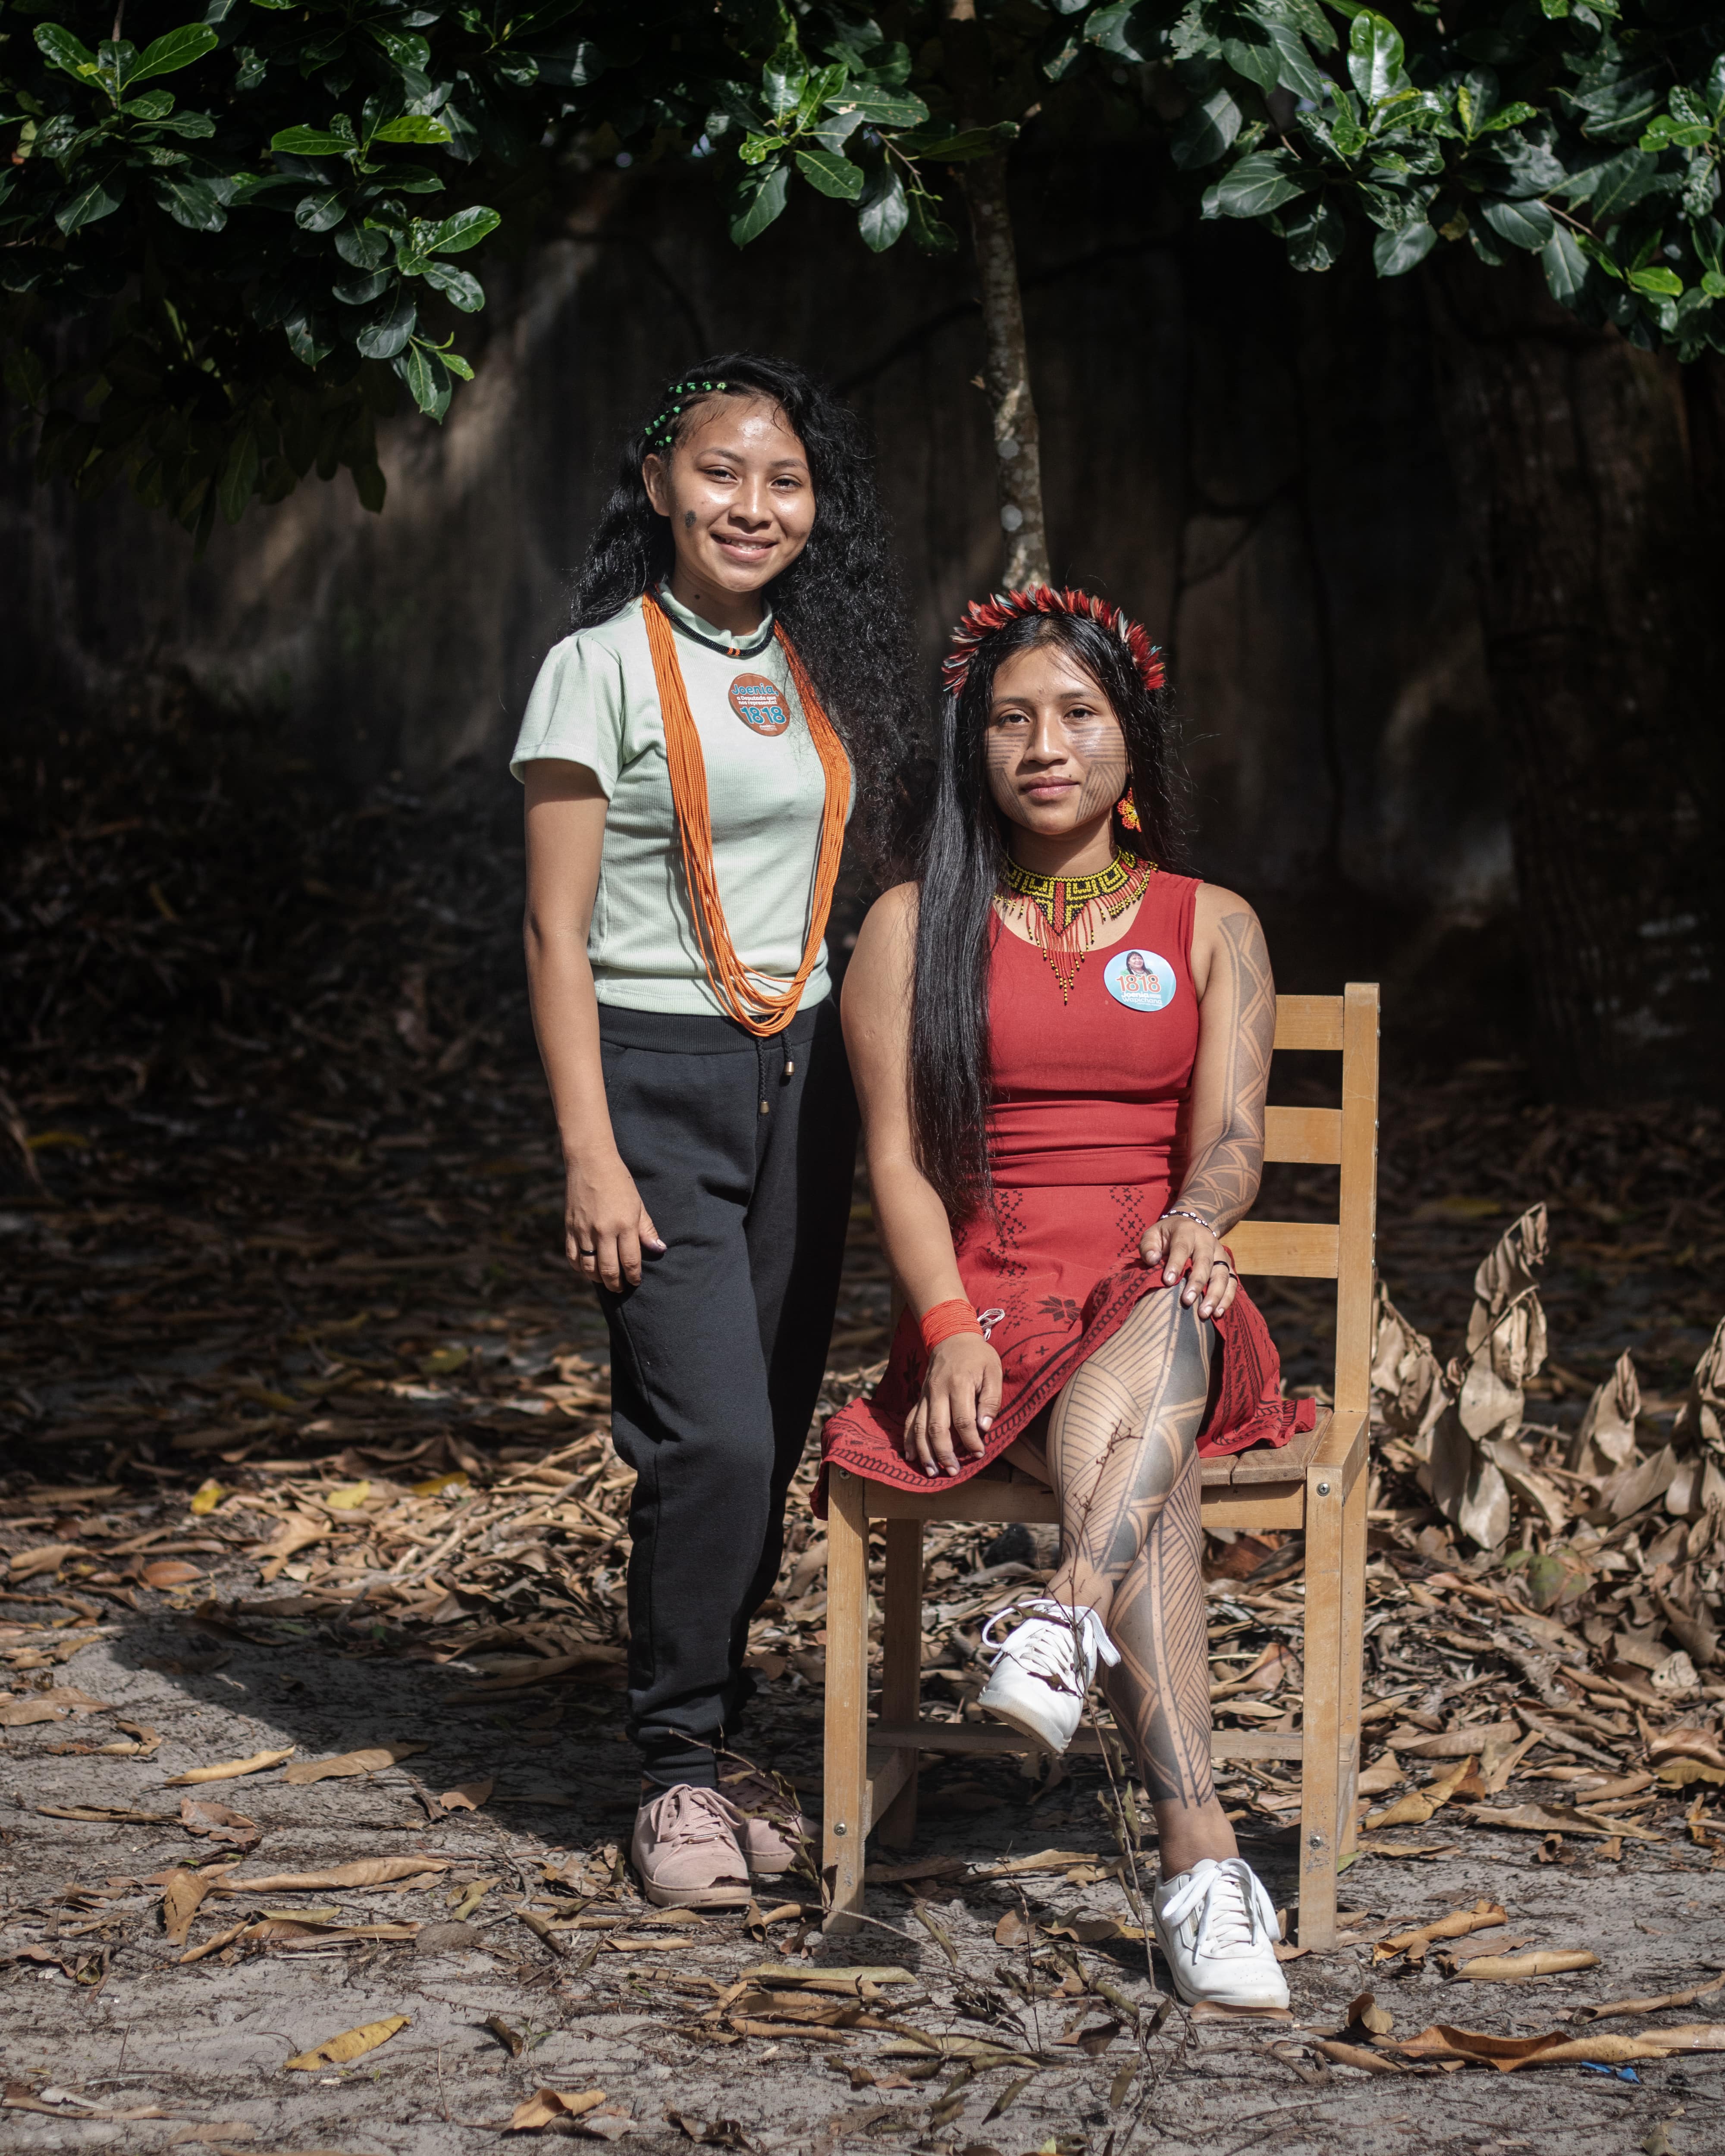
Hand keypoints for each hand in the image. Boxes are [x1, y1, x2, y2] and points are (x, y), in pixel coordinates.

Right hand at [564, 1150, 664, 1291]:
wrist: (591, 1162)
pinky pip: (572, 1256)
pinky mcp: (570, 1228)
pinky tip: (587, 1269)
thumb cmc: (619, 1182)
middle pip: (609, 1270)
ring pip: (589, 1267)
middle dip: (616, 1284)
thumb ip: (647, 1229)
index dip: (634, 1276)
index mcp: (624, 1224)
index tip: (636, 1282)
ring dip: (598, 1278)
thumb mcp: (638, 1204)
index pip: (630, 1261)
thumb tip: (659, 1250)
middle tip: (620, 1288)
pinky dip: (579, 1267)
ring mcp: (584, 1230)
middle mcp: (603, 1231)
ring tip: (605, 1280)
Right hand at [903, 1334, 1001, 1479]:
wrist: (952, 1336)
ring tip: (931, 1472)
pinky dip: (908, 1439)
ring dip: (924, 1452)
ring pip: (919, 1427)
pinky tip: (910, 1456)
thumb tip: (984, 1427)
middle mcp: (938, 1391)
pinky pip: (910, 1420)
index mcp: (959, 1385)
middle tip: (953, 1472)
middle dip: (944, 1453)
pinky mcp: (920, 1397)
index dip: (971, 1441)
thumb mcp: (993, 1371)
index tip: (979, 1454)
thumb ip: (991, 1399)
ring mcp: (925, 1395)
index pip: (963, 1420)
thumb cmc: (978, 1356)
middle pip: (936, 1428)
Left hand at [1139, 1209, 1238, 1319]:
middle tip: (1187, 1301)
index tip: (1168, 1281)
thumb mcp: (1153, 1234)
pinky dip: (1227, 1297)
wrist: (1191, 1226)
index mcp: (1187, 1231)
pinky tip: (1218, 1312)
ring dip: (1215, 1294)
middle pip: (1205, 1262)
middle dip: (1197, 1282)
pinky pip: (1232, 1282)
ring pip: (1222, 1274)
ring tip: (1204, 1313)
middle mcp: (1207, 1241)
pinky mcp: (1228, 1265)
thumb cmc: (1167, 1236)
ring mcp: (1220, 1253)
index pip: (1182, 1247)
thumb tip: (1152, 1259)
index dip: (1176, 1264)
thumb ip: (1149, 1246)